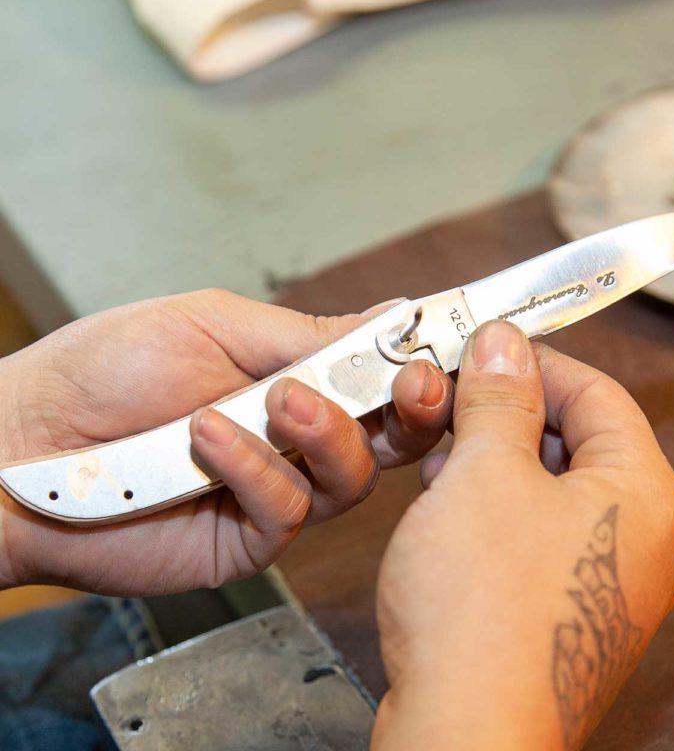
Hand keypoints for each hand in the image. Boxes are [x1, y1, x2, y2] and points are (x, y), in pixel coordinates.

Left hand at [0, 290, 452, 594]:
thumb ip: (306, 333)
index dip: (425, 365)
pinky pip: (290, 508)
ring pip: (354, 477)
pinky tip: (208, 439)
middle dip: (414, 410)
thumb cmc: (111, 369)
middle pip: (394, 435)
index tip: (451, 348)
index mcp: (301, 378)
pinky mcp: (252, 537)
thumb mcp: (215, 324)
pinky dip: (256, 468)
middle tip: (410, 385)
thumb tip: (391, 315)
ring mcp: (281, 488)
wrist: (28, 441)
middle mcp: (301, 436)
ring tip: (274, 402)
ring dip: (326, 433)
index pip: (386, 375)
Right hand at [372, 321, 673, 750]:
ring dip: (496, 462)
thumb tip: (502, 345)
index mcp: (643, 495)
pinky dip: (496, 510)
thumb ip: (499, 400)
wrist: (464, 732)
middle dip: (509, 416)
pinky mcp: (566, 614)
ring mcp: (605, 584)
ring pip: (552, 490)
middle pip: (578, 442)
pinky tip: (450, 511)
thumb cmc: (483, 607)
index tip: (484, 353)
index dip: (536, 364)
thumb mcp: (484, 472)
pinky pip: (537, 536)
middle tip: (453, 405)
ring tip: (442, 459)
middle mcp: (640, 541)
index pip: (600, 393)